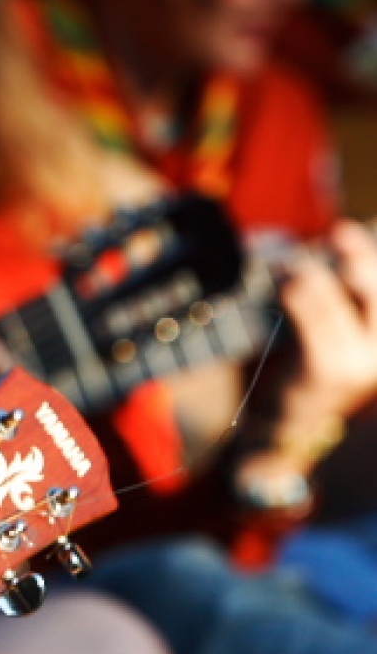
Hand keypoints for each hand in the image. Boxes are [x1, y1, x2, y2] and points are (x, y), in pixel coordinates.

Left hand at [277, 220, 376, 438]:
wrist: (295, 422)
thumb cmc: (316, 366)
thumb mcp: (341, 330)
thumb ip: (346, 295)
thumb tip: (341, 239)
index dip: (372, 255)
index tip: (350, 231)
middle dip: (360, 257)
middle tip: (339, 233)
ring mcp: (359, 361)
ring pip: (336, 302)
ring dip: (313, 275)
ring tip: (294, 263)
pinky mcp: (327, 369)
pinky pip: (312, 322)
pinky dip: (296, 297)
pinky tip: (285, 284)